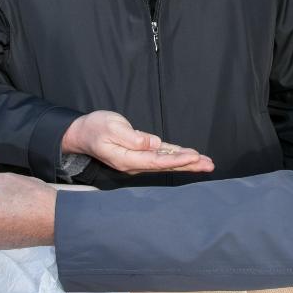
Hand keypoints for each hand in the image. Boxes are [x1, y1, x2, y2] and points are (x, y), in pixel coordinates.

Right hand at [61, 110, 213, 174]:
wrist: (83, 133)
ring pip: (166, 161)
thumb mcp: (111, 128)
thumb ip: (132, 137)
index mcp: (127, 159)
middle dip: (188, 165)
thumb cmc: (95, 128)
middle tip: (208, 165)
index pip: (156, 161)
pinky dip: (176, 155)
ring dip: (186, 162)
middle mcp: (135, 163)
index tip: (193, 157)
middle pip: (165, 165)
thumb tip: (153, 143)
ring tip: (205, 163)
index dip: (176, 159)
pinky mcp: (141, 152)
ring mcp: (138, 159)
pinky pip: (162, 155)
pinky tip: (190, 157)